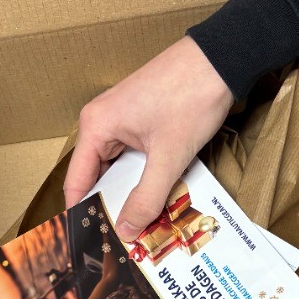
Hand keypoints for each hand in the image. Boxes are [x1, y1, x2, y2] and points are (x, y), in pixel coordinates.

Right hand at [63, 37, 232, 239]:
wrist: (221, 57)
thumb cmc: (191, 97)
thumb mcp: (169, 156)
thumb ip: (146, 197)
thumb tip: (126, 230)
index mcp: (96, 126)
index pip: (76, 182)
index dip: (82, 214)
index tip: (91, 241)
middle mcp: (101, 121)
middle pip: (96, 176)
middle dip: (109, 207)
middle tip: (121, 240)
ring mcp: (121, 118)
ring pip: (117, 168)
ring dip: (129, 193)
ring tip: (138, 224)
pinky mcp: (140, 118)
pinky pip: (133, 156)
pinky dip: (142, 176)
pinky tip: (154, 196)